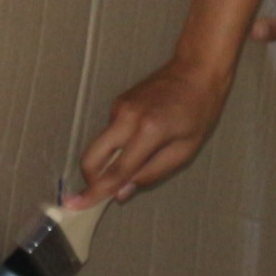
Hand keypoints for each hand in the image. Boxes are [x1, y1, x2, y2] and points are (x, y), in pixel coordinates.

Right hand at [73, 54, 235, 203]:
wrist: (196, 70)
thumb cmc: (199, 111)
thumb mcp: (185, 149)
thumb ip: (153, 173)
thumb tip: (123, 192)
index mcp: (148, 131)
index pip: (116, 170)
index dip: (96, 192)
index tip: (76, 205)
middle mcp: (127, 118)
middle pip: (92, 156)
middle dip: (91, 178)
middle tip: (101, 191)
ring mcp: (119, 107)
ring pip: (100, 145)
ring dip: (110, 160)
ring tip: (145, 153)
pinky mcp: (118, 102)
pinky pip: (110, 132)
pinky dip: (119, 143)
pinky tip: (145, 137)